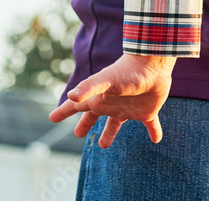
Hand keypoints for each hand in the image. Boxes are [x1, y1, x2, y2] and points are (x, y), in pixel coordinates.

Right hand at [49, 53, 174, 148]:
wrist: (154, 62)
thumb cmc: (128, 70)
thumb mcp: (106, 79)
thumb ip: (89, 88)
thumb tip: (70, 96)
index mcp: (99, 99)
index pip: (77, 107)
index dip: (64, 112)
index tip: (52, 117)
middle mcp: (112, 104)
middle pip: (95, 116)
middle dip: (85, 124)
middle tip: (78, 134)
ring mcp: (130, 108)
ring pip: (116, 124)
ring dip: (109, 134)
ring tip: (103, 145)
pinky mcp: (148, 111)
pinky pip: (151, 125)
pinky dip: (154, 131)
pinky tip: (157, 139)